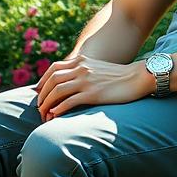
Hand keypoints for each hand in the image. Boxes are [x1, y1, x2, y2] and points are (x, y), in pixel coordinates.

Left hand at [33, 54, 150, 119]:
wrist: (138, 77)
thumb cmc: (119, 77)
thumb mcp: (97, 68)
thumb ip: (83, 71)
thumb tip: (70, 83)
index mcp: (81, 61)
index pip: (53, 68)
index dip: (42, 81)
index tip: (38, 93)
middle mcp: (81, 68)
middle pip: (52, 80)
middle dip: (42, 95)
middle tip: (39, 108)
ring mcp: (86, 80)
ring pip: (57, 91)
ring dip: (47, 104)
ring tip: (44, 114)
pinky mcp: (93, 94)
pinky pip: (69, 101)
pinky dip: (59, 109)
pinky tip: (55, 115)